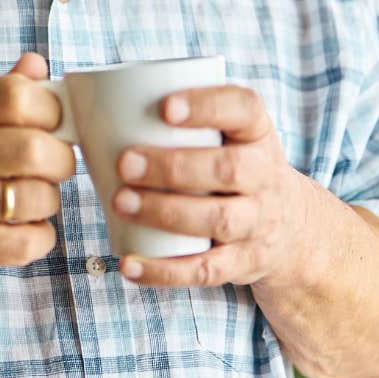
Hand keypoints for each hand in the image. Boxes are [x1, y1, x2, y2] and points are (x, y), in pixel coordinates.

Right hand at [0, 52, 76, 279]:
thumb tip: (36, 65)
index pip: (17, 96)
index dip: (49, 109)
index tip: (51, 123)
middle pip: (36, 149)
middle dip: (59, 158)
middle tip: (53, 165)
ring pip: (39, 198)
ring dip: (47, 199)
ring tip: (31, 199)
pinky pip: (27, 243)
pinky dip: (39, 236)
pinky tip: (22, 228)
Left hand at [109, 85, 314, 288]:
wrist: (295, 230)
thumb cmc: (235, 168)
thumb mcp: (230, 136)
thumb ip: (180, 122)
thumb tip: (84, 106)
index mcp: (256, 134)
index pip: (244, 108)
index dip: (207, 106)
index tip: (166, 107)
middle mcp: (265, 177)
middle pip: (229, 169)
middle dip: (174, 166)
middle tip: (125, 162)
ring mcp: (258, 223)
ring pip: (218, 220)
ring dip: (166, 212)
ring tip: (122, 203)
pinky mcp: (243, 263)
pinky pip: (206, 270)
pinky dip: (165, 271)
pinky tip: (130, 265)